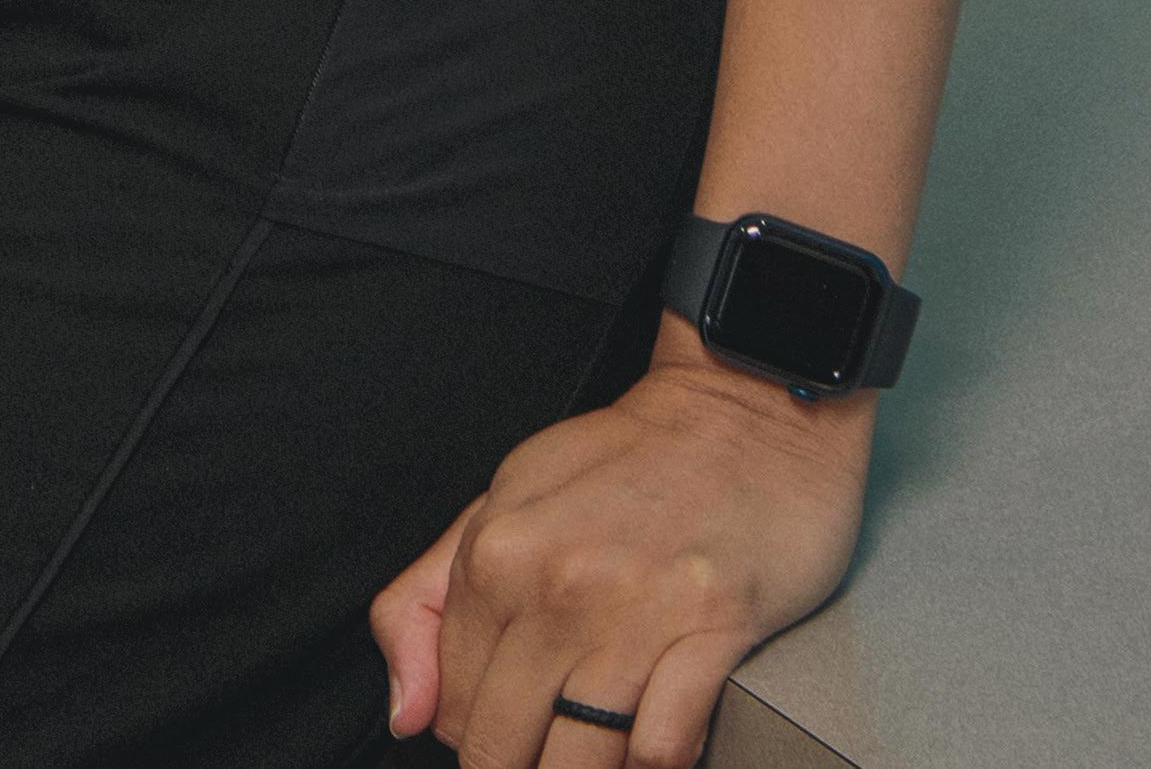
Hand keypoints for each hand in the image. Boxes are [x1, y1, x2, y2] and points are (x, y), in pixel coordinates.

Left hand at [369, 341, 870, 763]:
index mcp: (496, 553)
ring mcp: (636, 612)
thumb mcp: (504, 500)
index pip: (453, 708)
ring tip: (597, 745)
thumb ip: (428, 600)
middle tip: (547, 743)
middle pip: (504, 749)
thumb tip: (404, 712)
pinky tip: (654, 734)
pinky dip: (655, 762)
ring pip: (579, 766)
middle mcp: (558, 585)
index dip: (474, 731)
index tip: (505, 721)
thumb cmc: (627, 464)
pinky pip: (662, 750)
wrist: (745, 415)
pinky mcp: (713, 632)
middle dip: (520, 764)